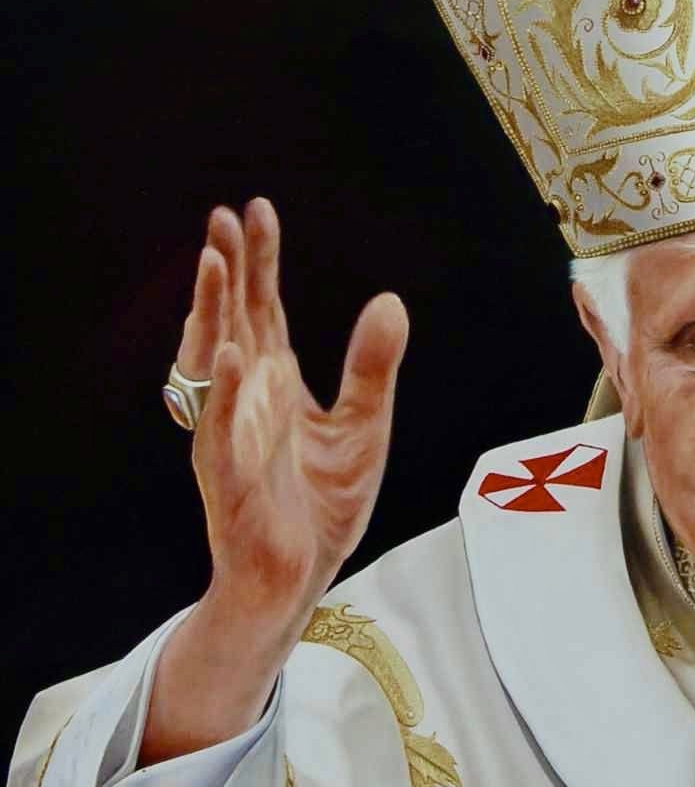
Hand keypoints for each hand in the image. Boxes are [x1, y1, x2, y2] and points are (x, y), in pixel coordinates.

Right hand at [184, 197, 407, 619]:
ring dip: (211, 311)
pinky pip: (219, 427)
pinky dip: (225, 389)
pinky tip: (233, 352)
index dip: (260, 261)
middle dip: (229, 268)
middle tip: (224, 215)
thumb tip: (390, 301)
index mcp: (277, 382)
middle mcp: (247, 397)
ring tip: (217, 263)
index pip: (264, 307)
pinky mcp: (230, 475)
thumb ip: (372, 366)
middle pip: (234, 318)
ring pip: (213, 361)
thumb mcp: (363, 425)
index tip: (257, 209)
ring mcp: (232, 432)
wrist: (298, 576)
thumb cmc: (321, 504)